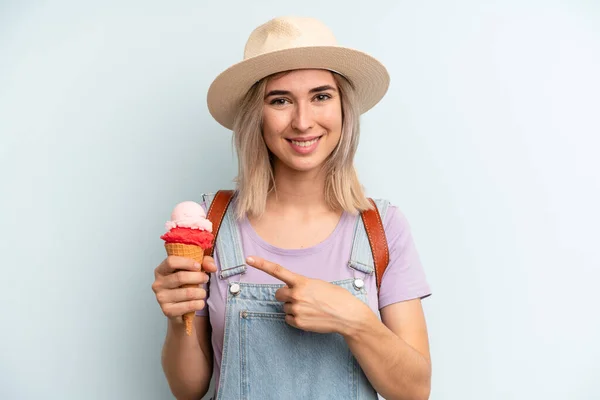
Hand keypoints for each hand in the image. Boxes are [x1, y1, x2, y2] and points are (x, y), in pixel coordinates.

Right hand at [151, 255, 217, 320]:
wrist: (180, 308)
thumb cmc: (186, 285)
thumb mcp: (195, 269)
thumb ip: (205, 263)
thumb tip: (212, 267)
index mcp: (161, 270)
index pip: (171, 262)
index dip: (187, 262)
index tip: (198, 266)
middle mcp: (158, 284)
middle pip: (180, 277)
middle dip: (198, 277)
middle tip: (205, 279)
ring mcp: (161, 298)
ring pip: (187, 292)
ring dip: (201, 292)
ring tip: (202, 292)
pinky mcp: (167, 310)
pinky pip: (188, 306)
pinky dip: (199, 304)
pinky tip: (199, 302)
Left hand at [245, 256, 370, 334]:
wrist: (347, 315)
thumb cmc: (336, 297)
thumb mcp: (318, 284)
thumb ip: (302, 286)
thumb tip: (291, 293)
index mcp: (301, 282)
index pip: (278, 271)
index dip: (262, 264)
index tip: (248, 259)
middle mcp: (296, 295)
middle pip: (278, 294)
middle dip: (285, 296)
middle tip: (301, 298)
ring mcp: (296, 310)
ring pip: (284, 308)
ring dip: (294, 308)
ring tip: (311, 308)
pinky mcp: (298, 323)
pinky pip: (288, 319)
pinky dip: (296, 319)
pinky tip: (310, 317)